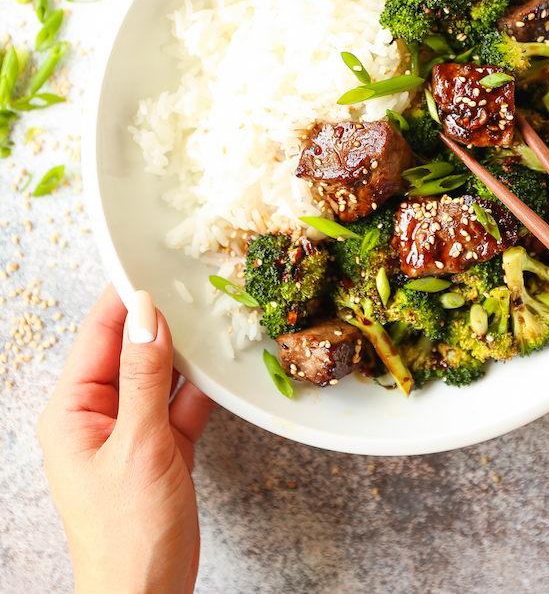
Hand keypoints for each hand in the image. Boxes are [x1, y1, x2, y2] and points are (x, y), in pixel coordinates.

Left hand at [37, 285, 214, 593]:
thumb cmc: (128, 536)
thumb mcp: (139, 445)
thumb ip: (145, 376)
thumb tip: (146, 314)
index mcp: (72, 412)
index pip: (98, 336)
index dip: (126, 299)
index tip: (154, 263)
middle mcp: (97, 417)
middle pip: (129, 351)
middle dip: (161, 320)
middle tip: (195, 283)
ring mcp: (130, 434)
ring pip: (159, 375)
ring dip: (185, 353)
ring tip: (215, 315)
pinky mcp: (160, 451)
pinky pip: (180, 404)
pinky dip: (201, 388)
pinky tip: (224, 367)